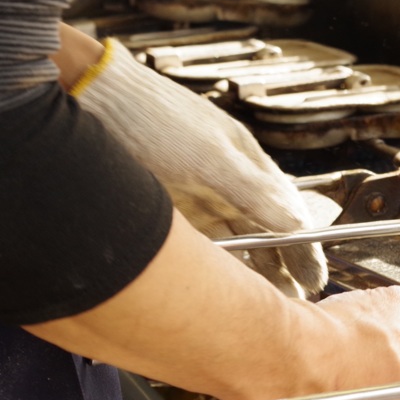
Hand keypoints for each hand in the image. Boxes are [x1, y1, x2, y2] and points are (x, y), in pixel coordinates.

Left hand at [70, 37, 326, 297]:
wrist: (86, 97)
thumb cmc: (151, 116)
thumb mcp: (210, 158)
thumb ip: (255, 194)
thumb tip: (297, 225)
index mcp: (248, 166)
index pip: (290, 215)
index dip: (305, 249)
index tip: (314, 280)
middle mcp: (228, 184)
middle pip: (267, 234)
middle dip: (284, 268)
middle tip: (295, 301)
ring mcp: (199, 197)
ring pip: (238, 243)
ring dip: (254, 272)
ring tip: (265, 302)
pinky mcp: (169, 209)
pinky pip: (204, 245)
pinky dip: (219, 266)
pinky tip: (222, 286)